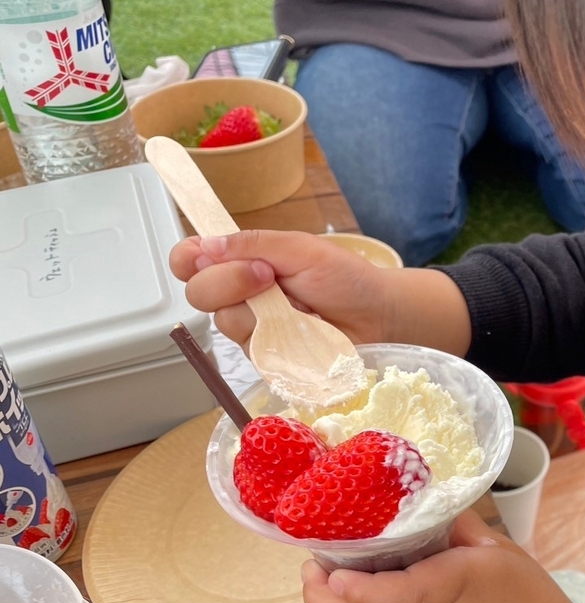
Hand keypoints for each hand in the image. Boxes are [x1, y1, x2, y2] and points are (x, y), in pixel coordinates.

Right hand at [169, 230, 393, 346]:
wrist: (380, 317)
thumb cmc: (346, 279)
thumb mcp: (303, 249)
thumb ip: (256, 244)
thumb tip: (207, 243)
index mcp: (242, 261)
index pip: (192, 260)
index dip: (187, 259)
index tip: (200, 257)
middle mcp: (240, 295)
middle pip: (199, 293)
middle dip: (228, 282)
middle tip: (269, 277)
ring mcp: (253, 329)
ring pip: (226, 323)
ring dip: (260, 312)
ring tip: (298, 307)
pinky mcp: (268, 359)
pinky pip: (253, 351)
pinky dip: (277, 339)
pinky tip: (302, 332)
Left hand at [301, 511, 583, 602]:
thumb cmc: (529, 597)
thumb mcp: (500, 548)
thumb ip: (454, 524)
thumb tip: (411, 505)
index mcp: (463, 587)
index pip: (404, 596)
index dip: (360, 590)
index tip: (333, 569)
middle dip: (325, 599)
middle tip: (311, 569)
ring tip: (318, 590)